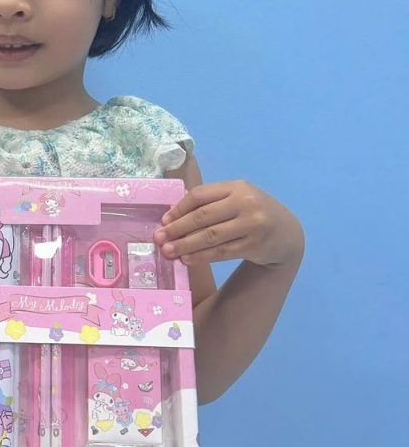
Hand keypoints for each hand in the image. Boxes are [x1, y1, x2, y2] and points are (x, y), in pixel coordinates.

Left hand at [153, 179, 303, 268]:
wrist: (287, 233)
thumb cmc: (253, 213)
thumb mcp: (237, 198)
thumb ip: (212, 201)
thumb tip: (174, 213)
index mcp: (237, 187)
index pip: (200, 195)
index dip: (179, 208)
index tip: (163, 221)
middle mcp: (245, 203)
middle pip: (203, 217)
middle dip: (177, 229)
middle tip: (159, 239)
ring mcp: (251, 225)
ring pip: (210, 236)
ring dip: (185, 245)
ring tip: (169, 252)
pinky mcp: (254, 246)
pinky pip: (221, 252)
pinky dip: (201, 256)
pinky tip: (187, 259)